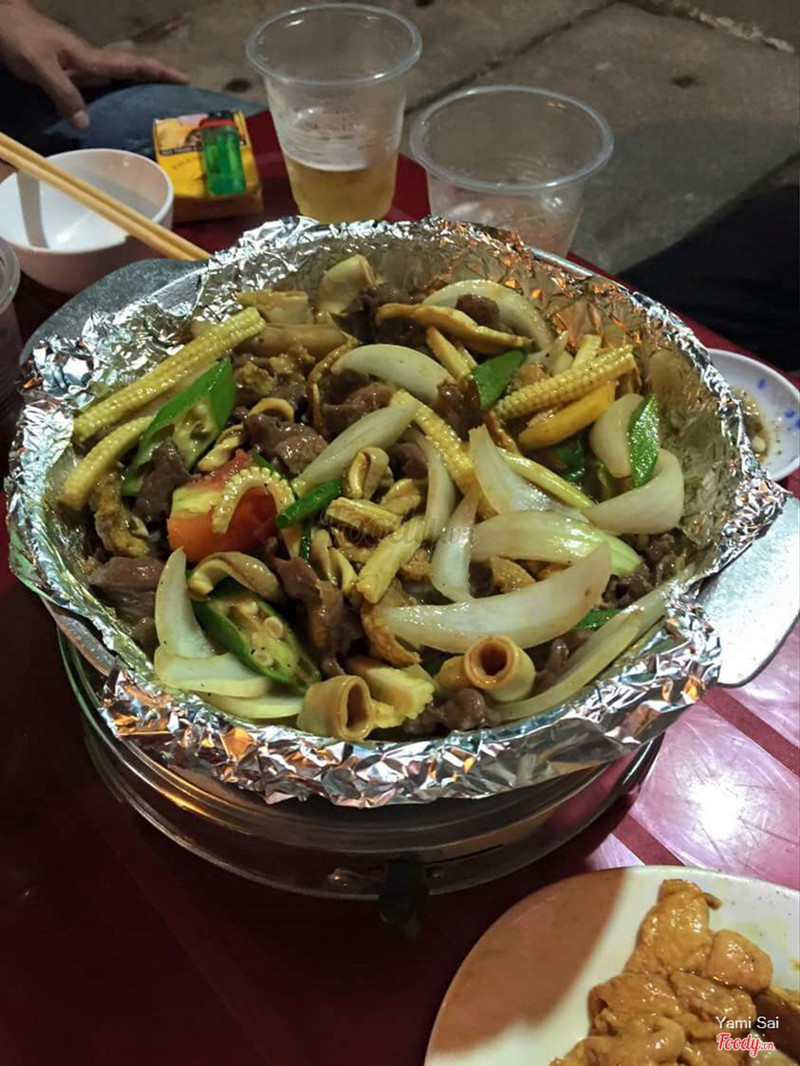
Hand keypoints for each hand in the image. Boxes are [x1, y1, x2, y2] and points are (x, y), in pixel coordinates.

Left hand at [0, 0, 187, 128]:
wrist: (0, 20)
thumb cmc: (19, 37)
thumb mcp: (40, 66)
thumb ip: (63, 93)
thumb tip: (87, 125)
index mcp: (89, 58)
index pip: (132, 65)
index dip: (159, 71)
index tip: (184, 80)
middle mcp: (90, 61)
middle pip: (131, 70)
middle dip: (157, 80)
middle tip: (179, 96)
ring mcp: (80, 65)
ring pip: (117, 78)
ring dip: (140, 87)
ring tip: (158, 104)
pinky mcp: (69, 71)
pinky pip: (101, 85)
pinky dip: (117, 93)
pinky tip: (119, 106)